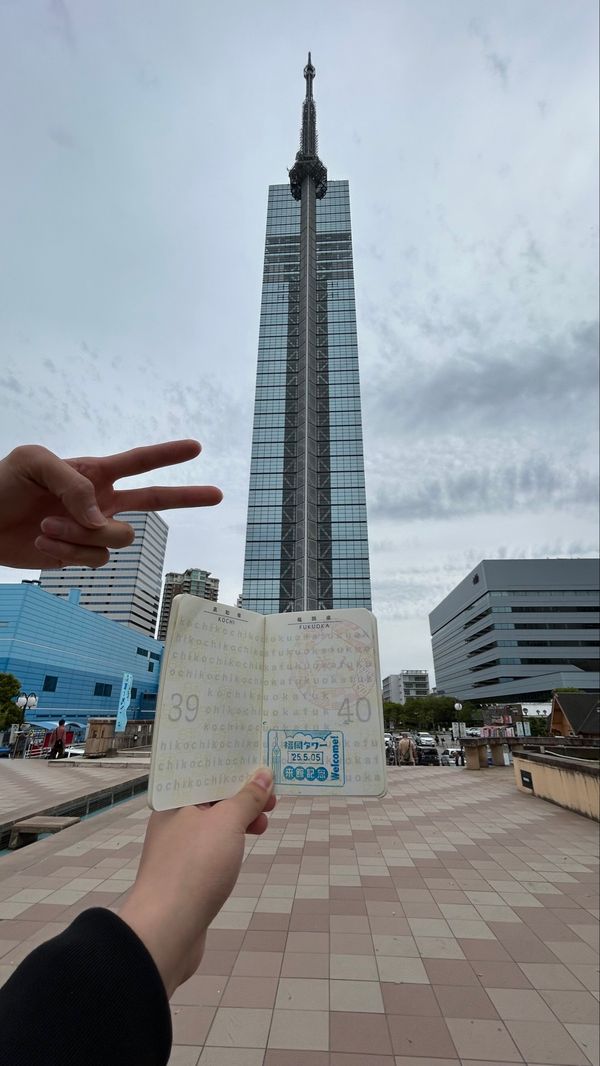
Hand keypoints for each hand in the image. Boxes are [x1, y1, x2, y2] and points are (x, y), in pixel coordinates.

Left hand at [0, 440, 221, 568]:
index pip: (139, 462)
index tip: (195, 447)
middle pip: (155, 500)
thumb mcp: (33, 462)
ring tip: (45, 525)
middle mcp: (101, 501)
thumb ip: (73, 482)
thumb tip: (100, 517)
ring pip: (117, 539)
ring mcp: (92, 530)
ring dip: (79, 534)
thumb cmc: (2, 484)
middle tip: (217, 494)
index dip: (168, 455)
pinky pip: (95, 560)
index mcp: (93, 472)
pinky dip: (69, 553)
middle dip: (187, 496)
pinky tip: (44, 543)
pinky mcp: (80, 556)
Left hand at [119, 769, 275, 996]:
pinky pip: (213, 847)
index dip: (233, 765)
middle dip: (242, 794)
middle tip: (273, 797)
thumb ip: (247, 798)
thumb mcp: (226, 824)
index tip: (260, 763)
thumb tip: (263, 774)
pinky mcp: (187, 874)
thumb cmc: (194, 867)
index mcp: (174, 801)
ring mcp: (179, 849)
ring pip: (214, 824)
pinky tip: (247, 845)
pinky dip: (232, 842)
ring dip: (241, 819)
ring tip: (266, 822)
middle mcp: (173, 820)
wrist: (166, 931)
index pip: (204, 771)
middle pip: (212, 797)